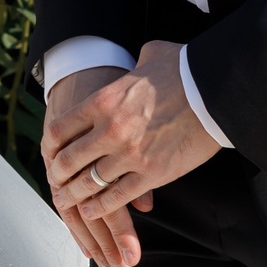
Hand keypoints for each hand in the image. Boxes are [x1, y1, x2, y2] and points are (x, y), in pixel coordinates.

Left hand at [43, 41, 220, 266]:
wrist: (216, 92)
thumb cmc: (185, 70)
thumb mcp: (149, 56)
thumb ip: (133, 66)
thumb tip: (138, 63)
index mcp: (103, 101)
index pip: (62, 129)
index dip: (51, 145)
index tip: (49, 153)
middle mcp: (110, 130)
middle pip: (69, 160)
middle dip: (58, 174)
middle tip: (55, 181)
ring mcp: (131, 155)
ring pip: (90, 183)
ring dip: (75, 194)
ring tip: (68, 201)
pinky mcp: (153, 174)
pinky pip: (118, 197)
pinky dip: (101, 207)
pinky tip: (92, 211)